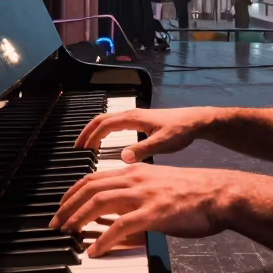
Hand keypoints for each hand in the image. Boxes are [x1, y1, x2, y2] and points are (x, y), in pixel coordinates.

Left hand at [50, 163, 233, 256]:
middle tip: (55, 223)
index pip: (94, 178)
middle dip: (67, 206)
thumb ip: (137, 199)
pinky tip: (94, 250)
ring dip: (78, 219)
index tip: (62, 207)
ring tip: (66, 233)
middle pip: (90, 188)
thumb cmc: (195, 193)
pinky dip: (102, 239)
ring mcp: (144, 195)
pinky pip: (120, 226)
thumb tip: (117, 220)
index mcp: (136, 172)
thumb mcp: (160, 189)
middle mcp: (135, 179)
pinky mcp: (154, 213)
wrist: (220, 193)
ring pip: (99, 203)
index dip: (73, 193)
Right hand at [75, 107, 215, 162]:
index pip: (104, 124)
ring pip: (108, 120)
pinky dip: (105, 132)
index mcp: (133, 118)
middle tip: (77, 148)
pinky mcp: (141, 122)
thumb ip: (143, 149)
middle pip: (101, 120)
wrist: (196, 121)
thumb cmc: (181, 130)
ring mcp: (136, 117)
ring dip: (95, 131)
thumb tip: (123, 157)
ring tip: (87, 146)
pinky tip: (105, 144)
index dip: (91, 136)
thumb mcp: (162, 143)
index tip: (82, 150)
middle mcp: (132, 115)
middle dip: (87, 132)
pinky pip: (115, 124)